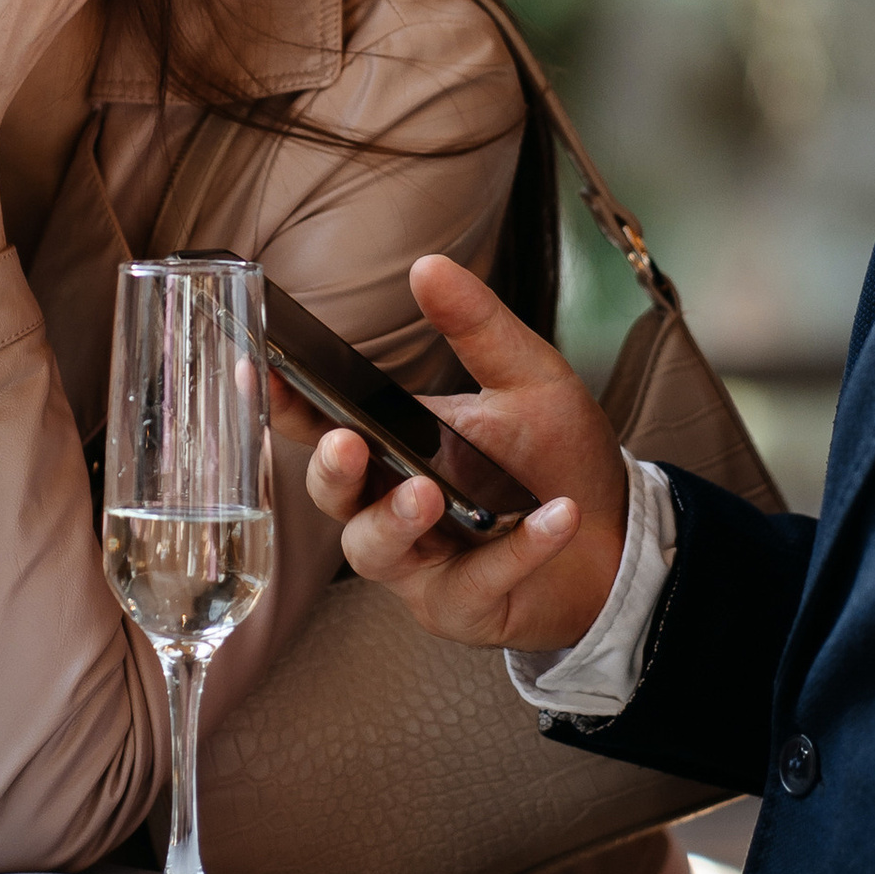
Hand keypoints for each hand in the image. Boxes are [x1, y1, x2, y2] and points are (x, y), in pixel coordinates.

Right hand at [299, 255, 628, 653]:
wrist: (619, 538)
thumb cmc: (556, 459)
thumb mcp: (527, 378)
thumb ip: (476, 328)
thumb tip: (427, 266)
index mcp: (391, 450)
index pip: (323, 426)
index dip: (283, 404)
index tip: (255, 369)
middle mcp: (388, 509)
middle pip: (333, 497)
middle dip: (332, 472)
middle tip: (349, 443)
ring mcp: (419, 565)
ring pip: (376, 552)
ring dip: (398, 519)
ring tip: (429, 492)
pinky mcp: (462, 608)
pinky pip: (474, 583)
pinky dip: (516, 551)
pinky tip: (553, 517)